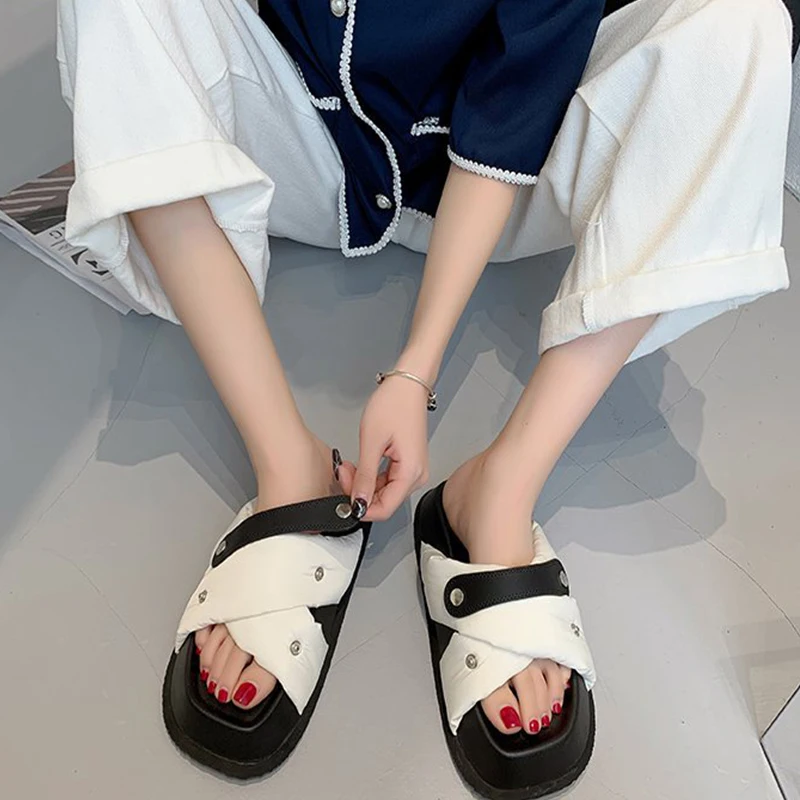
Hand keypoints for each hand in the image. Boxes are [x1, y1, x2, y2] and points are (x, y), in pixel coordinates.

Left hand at [337, 375, 429, 521]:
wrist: (407, 385)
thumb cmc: (394, 405)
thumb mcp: (372, 442)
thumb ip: (364, 477)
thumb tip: (358, 502)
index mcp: (411, 472)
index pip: (385, 509)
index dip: (361, 507)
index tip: (344, 495)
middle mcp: (416, 475)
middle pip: (384, 502)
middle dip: (359, 493)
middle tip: (344, 473)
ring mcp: (413, 470)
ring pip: (384, 492)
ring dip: (363, 484)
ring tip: (349, 466)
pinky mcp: (407, 464)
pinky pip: (387, 481)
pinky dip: (370, 477)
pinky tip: (359, 465)